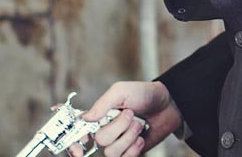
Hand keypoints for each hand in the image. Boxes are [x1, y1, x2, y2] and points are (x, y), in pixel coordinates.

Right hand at [67, 81, 182, 156]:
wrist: (167, 105)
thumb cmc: (143, 94)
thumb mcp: (121, 91)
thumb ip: (102, 104)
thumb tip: (85, 118)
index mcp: (98, 116)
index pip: (78, 132)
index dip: (73, 143)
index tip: (78, 149)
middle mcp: (104, 131)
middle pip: (99, 141)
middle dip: (117, 128)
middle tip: (131, 115)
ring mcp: (117, 143)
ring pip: (111, 152)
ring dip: (128, 137)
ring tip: (138, 125)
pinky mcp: (129, 153)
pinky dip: (134, 149)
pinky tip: (141, 138)